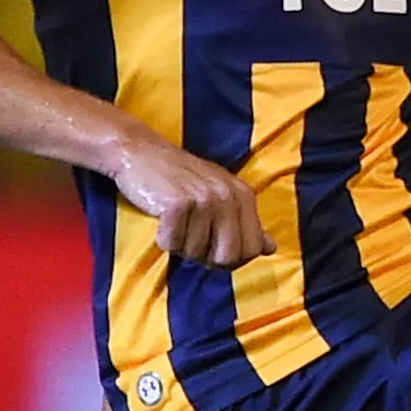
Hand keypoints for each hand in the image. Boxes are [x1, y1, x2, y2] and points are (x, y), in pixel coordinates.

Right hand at [107, 135, 272, 267]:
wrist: (139, 152)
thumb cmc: (178, 179)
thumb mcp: (219, 195)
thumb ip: (246, 223)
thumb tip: (270, 248)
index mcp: (243, 196)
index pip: (251, 249)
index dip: (230, 259)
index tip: (211, 247)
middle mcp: (228, 196)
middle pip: (227, 257)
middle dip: (205, 257)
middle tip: (189, 237)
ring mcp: (204, 198)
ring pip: (196, 252)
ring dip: (180, 244)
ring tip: (174, 221)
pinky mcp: (178, 203)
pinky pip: (172, 243)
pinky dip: (163, 237)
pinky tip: (161, 218)